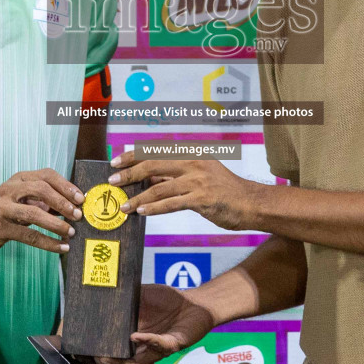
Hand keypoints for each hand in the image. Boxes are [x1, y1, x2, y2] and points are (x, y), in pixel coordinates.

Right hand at [0, 169, 84, 253]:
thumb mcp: (19, 200)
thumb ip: (42, 201)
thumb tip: (71, 207)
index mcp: (18, 179)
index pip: (46, 175)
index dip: (66, 185)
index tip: (81, 198)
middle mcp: (10, 190)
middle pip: (41, 189)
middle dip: (63, 202)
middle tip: (78, 216)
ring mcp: (2, 208)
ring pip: (34, 213)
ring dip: (56, 224)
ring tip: (70, 233)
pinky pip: (28, 235)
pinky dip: (47, 242)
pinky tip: (60, 247)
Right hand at [92, 283, 215, 363]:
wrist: (195, 303)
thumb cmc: (168, 300)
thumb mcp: (141, 294)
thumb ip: (124, 296)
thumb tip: (100, 289)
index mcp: (130, 334)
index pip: (109, 348)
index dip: (94, 353)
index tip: (76, 352)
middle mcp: (142, 346)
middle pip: (119, 362)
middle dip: (104, 363)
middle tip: (92, 358)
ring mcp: (156, 347)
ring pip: (136, 362)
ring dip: (122, 360)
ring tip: (107, 356)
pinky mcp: (173, 344)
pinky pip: (159, 345)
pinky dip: (146, 341)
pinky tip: (134, 337)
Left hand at [108, 151, 263, 229]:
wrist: (250, 203)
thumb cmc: (224, 190)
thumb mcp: (199, 174)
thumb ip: (174, 174)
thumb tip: (146, 176)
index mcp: (191, 153)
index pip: (155, 151)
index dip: (133, 155)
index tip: (116, 161)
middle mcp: (193, 163)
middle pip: (152, 164)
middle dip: (129, 173)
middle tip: (112, 181)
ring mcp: (197, 180)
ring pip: (159, 187)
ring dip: (137, 197)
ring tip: (123, 206)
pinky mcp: (201, 199)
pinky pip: (171, 204)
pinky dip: (154, 208)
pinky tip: (141, 212)